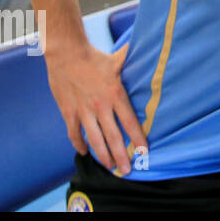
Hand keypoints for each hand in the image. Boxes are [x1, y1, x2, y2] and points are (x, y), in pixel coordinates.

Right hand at [45, 41, 145, 174]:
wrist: (66, 54)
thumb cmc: (95, 57)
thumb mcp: (119, 59)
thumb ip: (136, 62)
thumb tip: (154, 50)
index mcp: (115, 94)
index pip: (130, 121)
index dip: (138, 138)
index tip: (144, 151)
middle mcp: (100, 106)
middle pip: (113, 137)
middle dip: (121, 155)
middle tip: (127, 170)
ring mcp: (82, 111)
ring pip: (94, 139)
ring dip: (102, 155)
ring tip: (110, 166)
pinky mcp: (68, 112)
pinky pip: (74, 133)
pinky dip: (78, 144)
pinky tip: (84, 152)